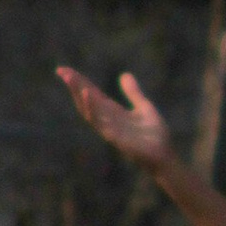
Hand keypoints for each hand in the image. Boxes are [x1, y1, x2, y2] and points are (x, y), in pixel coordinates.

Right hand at [57, 65, 174, 172]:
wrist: (164, 156)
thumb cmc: (154, 135)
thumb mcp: (144, 107)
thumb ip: (133, 93)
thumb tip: (124, 74)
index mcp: (113, 112)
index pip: (92, 94)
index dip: (79, 82)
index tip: (65, 70)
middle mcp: (107, 120)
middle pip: (87, 101)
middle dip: (74, 86)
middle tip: (61, 70)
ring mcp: (109, 129)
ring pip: (89, 110)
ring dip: (79, 94)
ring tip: (70, 78)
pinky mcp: (115, 138)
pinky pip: (100, 122)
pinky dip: (93, 108)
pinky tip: (88, 95)